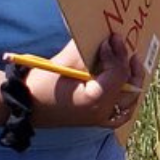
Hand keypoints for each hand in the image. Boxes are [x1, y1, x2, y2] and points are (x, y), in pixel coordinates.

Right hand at [23, 33, 149, 128]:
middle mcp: (102, 113)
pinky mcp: (97, 121)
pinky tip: (126, 86)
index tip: (110, 40)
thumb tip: (102, 37)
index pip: (118, 74)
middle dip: (128, 64)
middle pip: (129, 87)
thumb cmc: (42, 84)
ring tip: (130, 62)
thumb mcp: (63, 63)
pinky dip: (127, 100)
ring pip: (129, 101)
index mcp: (94, 99)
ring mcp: (101, 120)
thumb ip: (85, 49)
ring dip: (133, 80)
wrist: (26, 107)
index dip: (117, 54)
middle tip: (124, 47)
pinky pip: (121, 113)